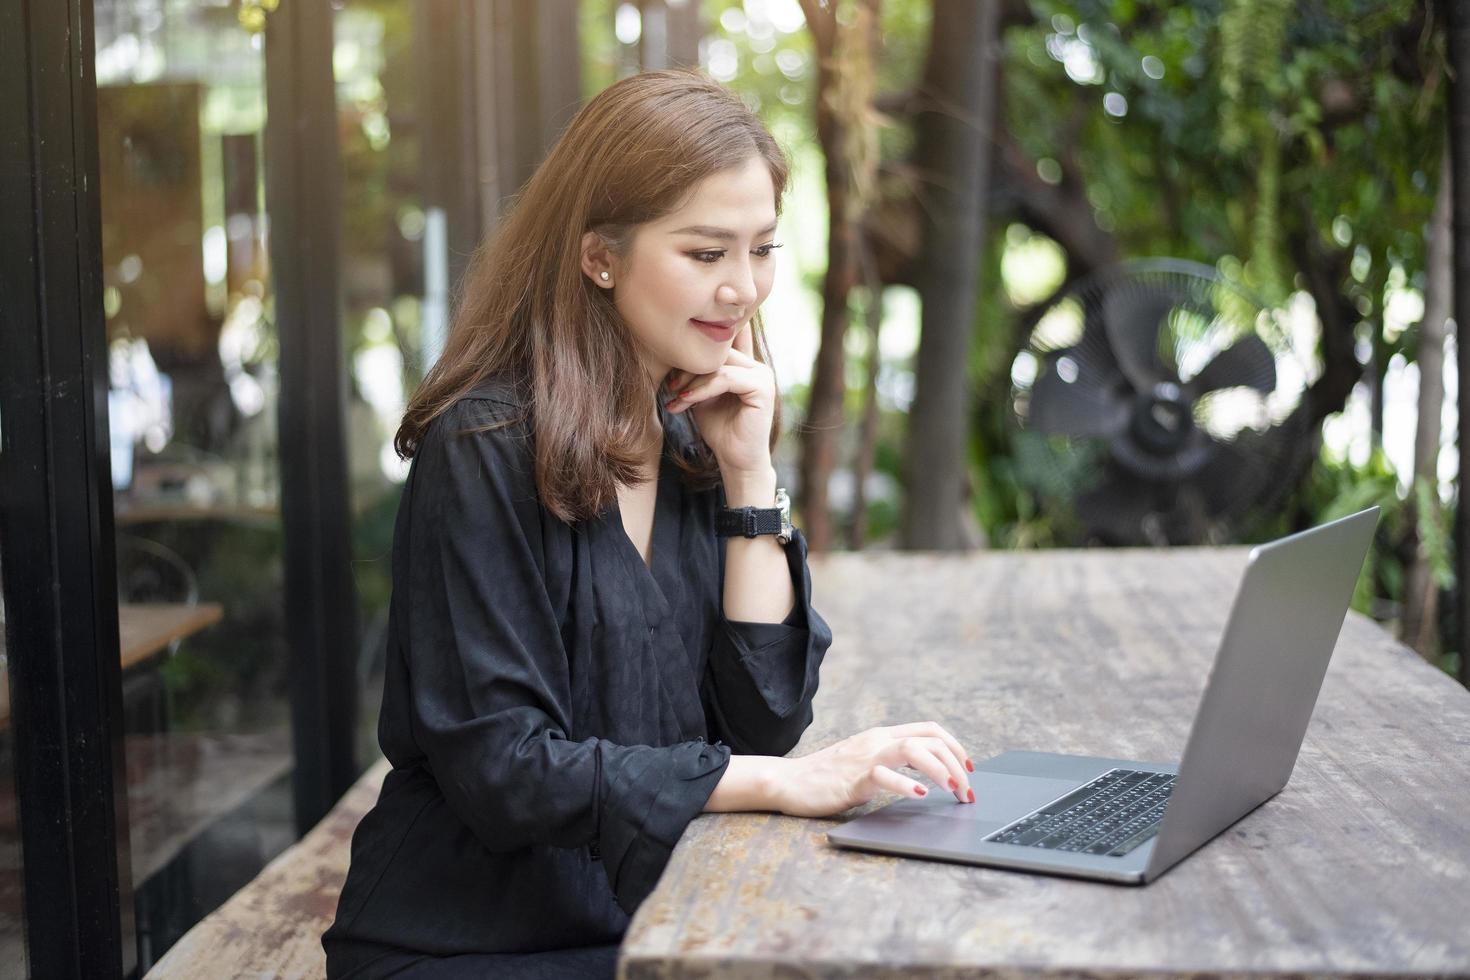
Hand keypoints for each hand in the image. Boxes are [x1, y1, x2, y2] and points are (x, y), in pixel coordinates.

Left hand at [664, 322, 774, 477]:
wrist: (735, 460)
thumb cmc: (720, 430)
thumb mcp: (703, 396)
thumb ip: (697, 374)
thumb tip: (674, 352)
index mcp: (746, 365)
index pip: (721, 344)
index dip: (694, 352)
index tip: (672, 372)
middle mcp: (757, 367)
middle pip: (717, 351)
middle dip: (689, 367)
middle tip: (671, 386)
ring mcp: (763, 376)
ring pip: (719, 364)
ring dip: (692, 380)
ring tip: (676, 398)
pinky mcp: (762, 388)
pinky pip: (726, 379)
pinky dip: (702, 389)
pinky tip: (686, 400)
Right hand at [770, 722, 975, 817]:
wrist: (788, 782)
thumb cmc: (826, 778)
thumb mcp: (864, 763)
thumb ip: (889, 763)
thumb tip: (924, 776)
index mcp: (881, 736)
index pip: (929, 730)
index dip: (955, 747)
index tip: (969, 768)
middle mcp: (876, 741)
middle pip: (929, 740)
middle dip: (957, 764)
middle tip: (967, 790)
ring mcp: (865, 757)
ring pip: (913, 750)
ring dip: (941, 771)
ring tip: (954, 790)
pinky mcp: (853, 778)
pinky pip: (885, 776)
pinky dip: (906, 785)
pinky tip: (921, 795)